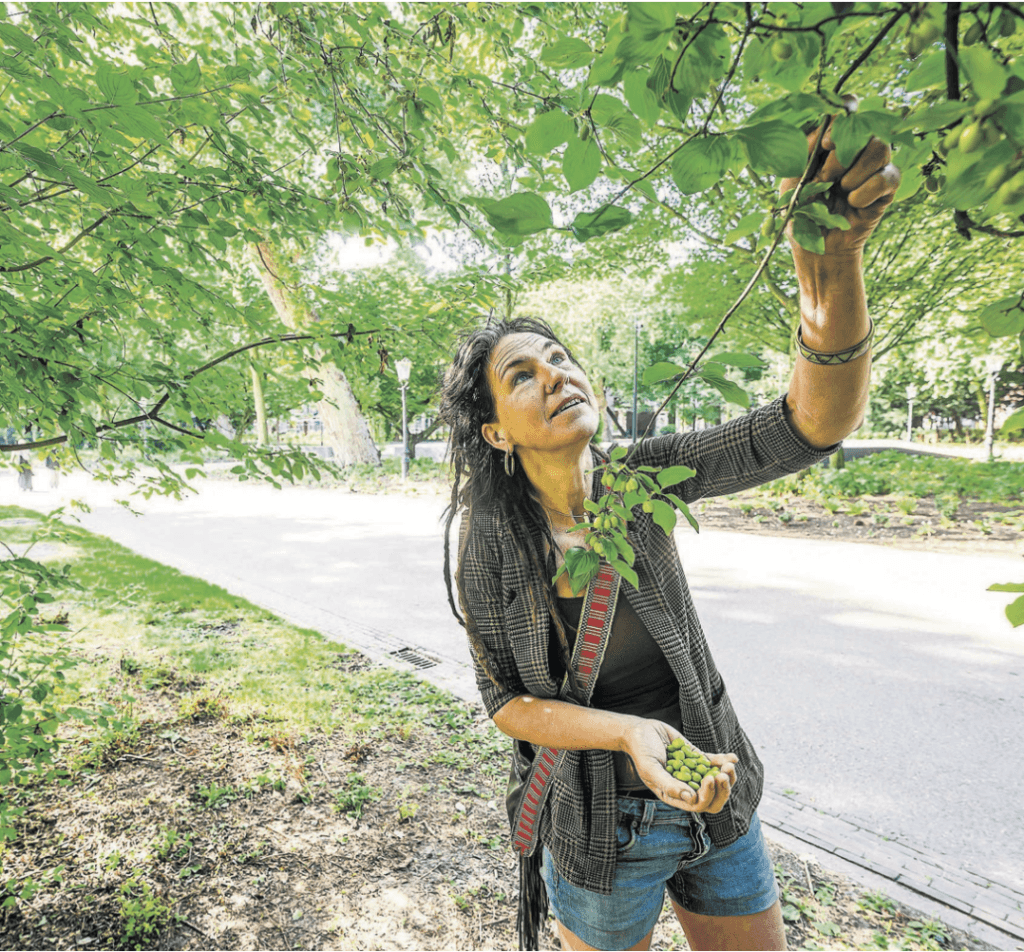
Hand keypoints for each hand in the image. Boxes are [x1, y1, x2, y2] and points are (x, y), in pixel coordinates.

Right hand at [623, 719, 738, 813]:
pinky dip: (725, 761)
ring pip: (717, 782)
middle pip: (713, 799)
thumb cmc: (642, 751)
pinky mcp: (697, 758)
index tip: (709, 778)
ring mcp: (694, 773)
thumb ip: (668, 784)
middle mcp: (686, 787)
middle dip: (723, 789)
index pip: (698, 805)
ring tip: (729, 765)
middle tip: (723, 774)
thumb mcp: (651, 769)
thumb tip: (690, 798)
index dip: (708, 795)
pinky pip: (714, 763)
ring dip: (727, 776)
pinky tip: (732, 757)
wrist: (641, 731)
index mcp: (674, 795)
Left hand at [780, 94, 900, 261]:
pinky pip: (889, 176)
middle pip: (865, 125)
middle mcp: (856, 146)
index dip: (842, 114)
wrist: (816, 248)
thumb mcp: (791, 180)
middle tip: (825, 178)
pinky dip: (866, 191)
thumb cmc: (799, 212)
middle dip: (841, 153)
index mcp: (831, 139)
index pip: (847, 107)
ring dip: (854, 172)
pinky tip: (854, 203)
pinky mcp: (887, 186)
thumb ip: (804, 150)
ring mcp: (874, 165)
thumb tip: (822, 131)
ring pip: (880, 147)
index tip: (824, 143)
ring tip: (839, 191)